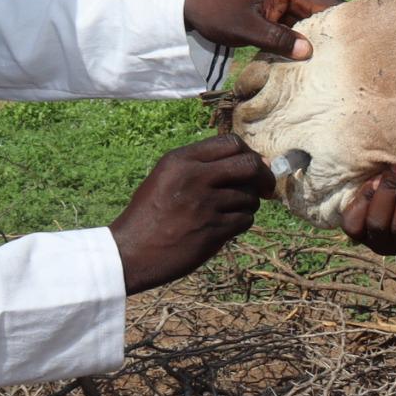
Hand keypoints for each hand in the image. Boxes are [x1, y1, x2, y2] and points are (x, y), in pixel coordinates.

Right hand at [110, 134, 269, 292]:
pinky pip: (245, 220)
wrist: (131, 252)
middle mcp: (194, 177)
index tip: (255, 167)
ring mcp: (205, 204)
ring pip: (250, 197)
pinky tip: (224, 228)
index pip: (231, 143)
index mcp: (181, 160)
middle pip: (250, 165)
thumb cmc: (150, 214)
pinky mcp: (212, 230)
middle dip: (264, 177)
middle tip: (265, 189)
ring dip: (248, 206)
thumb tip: (253, 161)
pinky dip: (241, 223)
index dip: (249, 154)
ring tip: (229, 213)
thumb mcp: (167, 177)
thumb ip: (201, 166)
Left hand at [183, 0, 338, 59]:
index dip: (342, 21)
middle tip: (346, 58)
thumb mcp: (247, 28)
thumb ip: (278, 40)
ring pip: (309, 21)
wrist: (189, 3)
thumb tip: (309, 51)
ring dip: (315, 39)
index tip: (357, 41)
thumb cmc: (216, 11)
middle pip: (322, 12)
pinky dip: (300, 40)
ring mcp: (283, 0)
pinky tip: (306, 59)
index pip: (326, 2)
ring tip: (331, 62)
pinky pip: (295, 25)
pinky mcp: (275, 11)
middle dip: (331, 33)